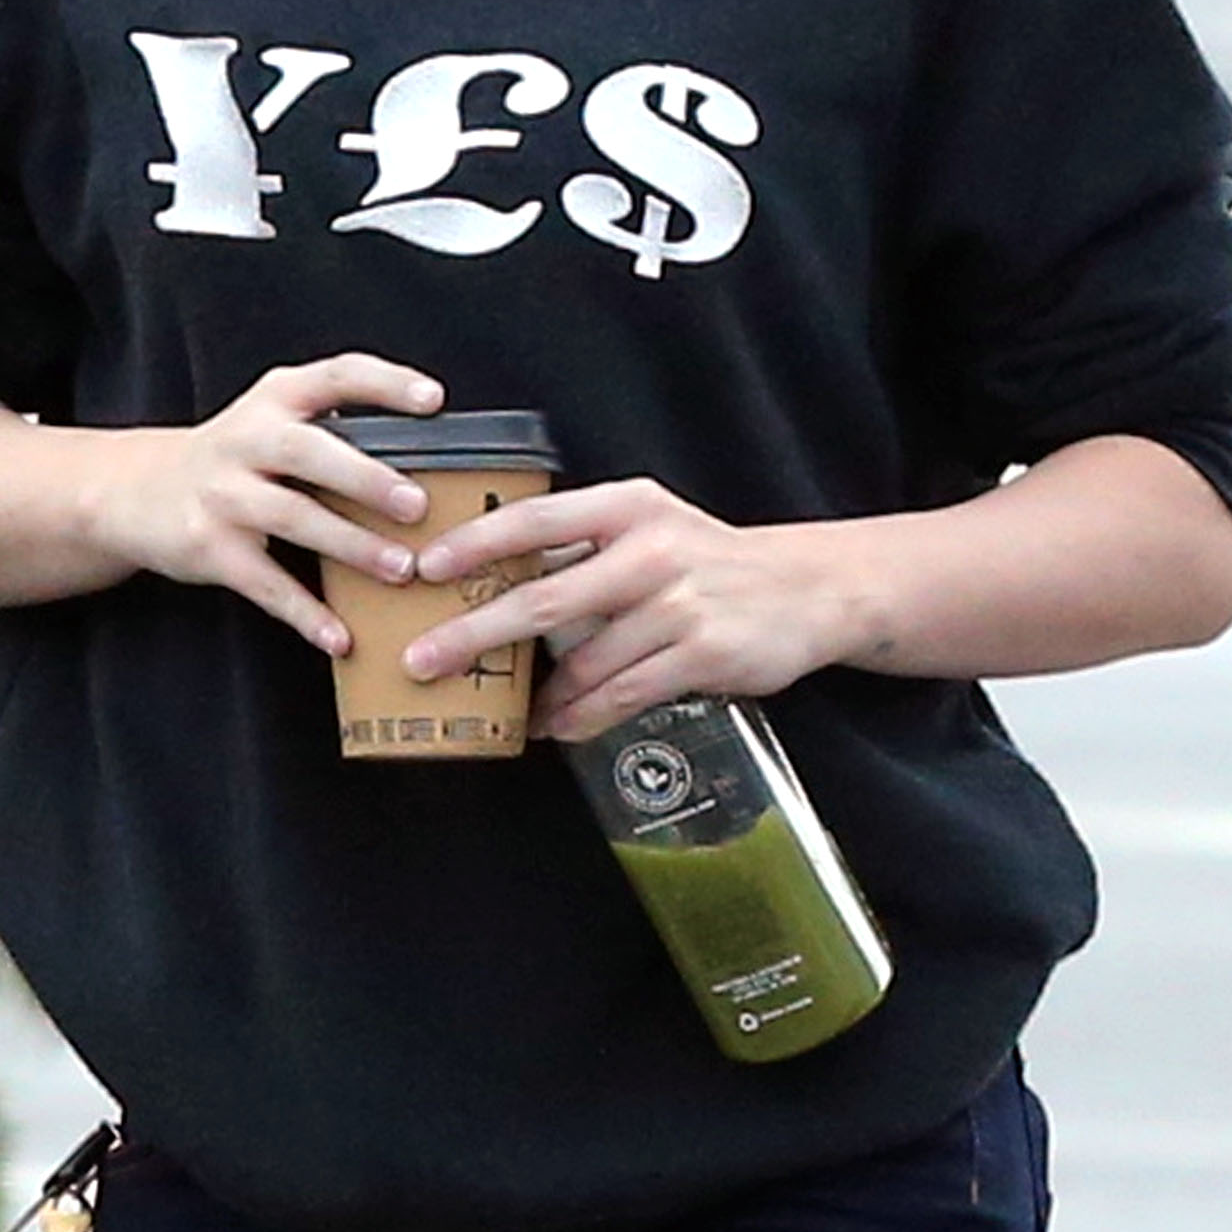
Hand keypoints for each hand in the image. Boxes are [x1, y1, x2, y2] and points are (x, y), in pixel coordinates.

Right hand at [93, 356, 440, 654]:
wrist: (134, 491)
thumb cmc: (231, 457)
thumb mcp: (270, 420)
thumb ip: (331, 428)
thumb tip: (423, 461)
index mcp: (275, 399)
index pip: (336, 374)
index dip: (385, 383)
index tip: (433, 398)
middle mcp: (246, 439)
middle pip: (309, 451)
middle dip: (365, 477)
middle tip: (417, 504)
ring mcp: (224, 494)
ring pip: (293, 517)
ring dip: (351, 546)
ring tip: (400, 569)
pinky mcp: (210, 547)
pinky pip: (266, 584)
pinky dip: (306, 613)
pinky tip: (341, 636)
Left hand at [404, 478, 855, 738]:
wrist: (807, 588)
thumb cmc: (710, 559)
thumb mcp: (651, 526)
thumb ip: (585, 545)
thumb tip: (497, 580)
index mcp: (628, 506)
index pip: (536, 519)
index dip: (475, 543)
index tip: (424, 568)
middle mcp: (650, 549)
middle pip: (543, 596)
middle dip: (474, 633)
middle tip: (424, 660)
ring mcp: (678, 604)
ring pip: (582, 661)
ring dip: (540, 695)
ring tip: (516, 711)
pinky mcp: (701, 653)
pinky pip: (622, 694)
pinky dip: (583, 715)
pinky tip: (562, 725)